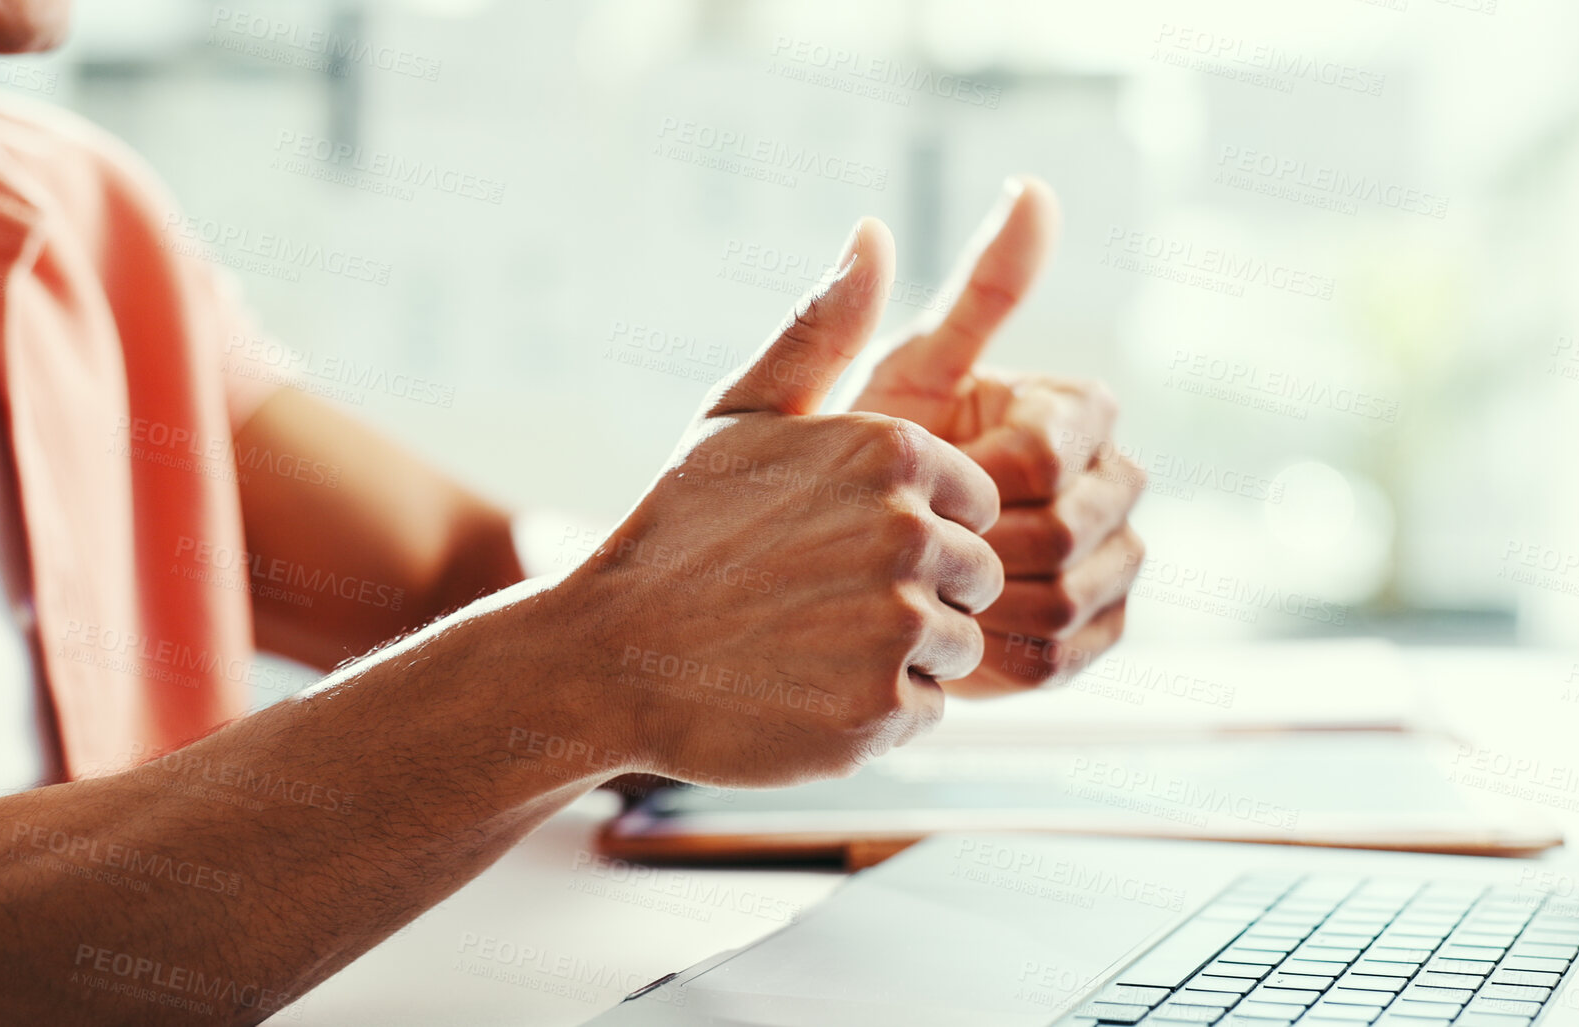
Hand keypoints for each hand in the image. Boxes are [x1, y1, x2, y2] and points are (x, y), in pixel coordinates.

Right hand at [557, 218, 1003, 787]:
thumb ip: (822, 329)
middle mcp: (907, 532)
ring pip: (958, 647)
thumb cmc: (677, 530)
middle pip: (976, 578)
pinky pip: (926, 712)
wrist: (602, 656)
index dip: (912, 531)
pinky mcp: (881, 711)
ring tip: (808, 647)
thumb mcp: (741, 413)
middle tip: (819, 605)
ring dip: (900, 657)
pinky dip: (876, 714)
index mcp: (892, 451)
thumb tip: (875, 232)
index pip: (975, 505)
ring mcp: (896, 625)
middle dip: (916, 596)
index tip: (835, 546)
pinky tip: (805, 694)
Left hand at [849, 177, 1145, 695]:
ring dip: (979, 595)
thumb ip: (977, 291)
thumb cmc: (863, 452)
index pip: (1050, 448)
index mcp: (1079, 410)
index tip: (919, 474)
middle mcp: (1114, 481)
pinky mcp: (1097, 637)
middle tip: (908, 539)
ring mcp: (1115, 562)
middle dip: (974, 538)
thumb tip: (1033, 188)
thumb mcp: (906, 367)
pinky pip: (1063, 655)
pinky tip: (945, 629)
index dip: (975, 472)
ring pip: (1068, 593)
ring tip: (920, 580)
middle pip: (1068, 526)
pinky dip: (994, 649)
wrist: (829, 568)